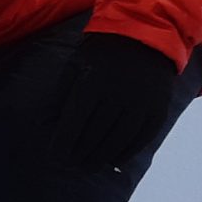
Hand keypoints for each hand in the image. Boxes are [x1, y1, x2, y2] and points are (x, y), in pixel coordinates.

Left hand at [52, 33, 177, 173]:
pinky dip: (128, 152)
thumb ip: (60, 96)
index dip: (62, 144)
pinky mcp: (158, 107)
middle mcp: (118, 95)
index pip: (73, 124)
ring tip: (88, 166)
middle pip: (94, 135)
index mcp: (92, 85)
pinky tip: (114, 160)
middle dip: (79, 154)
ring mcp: (141, 102)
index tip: (54, 157)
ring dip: (101, 157)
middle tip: (70, 165)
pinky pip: (143, 137)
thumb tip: (44, 125)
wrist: (145, 35)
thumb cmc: (100, 53)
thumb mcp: (74, 67)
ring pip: (118, 140)